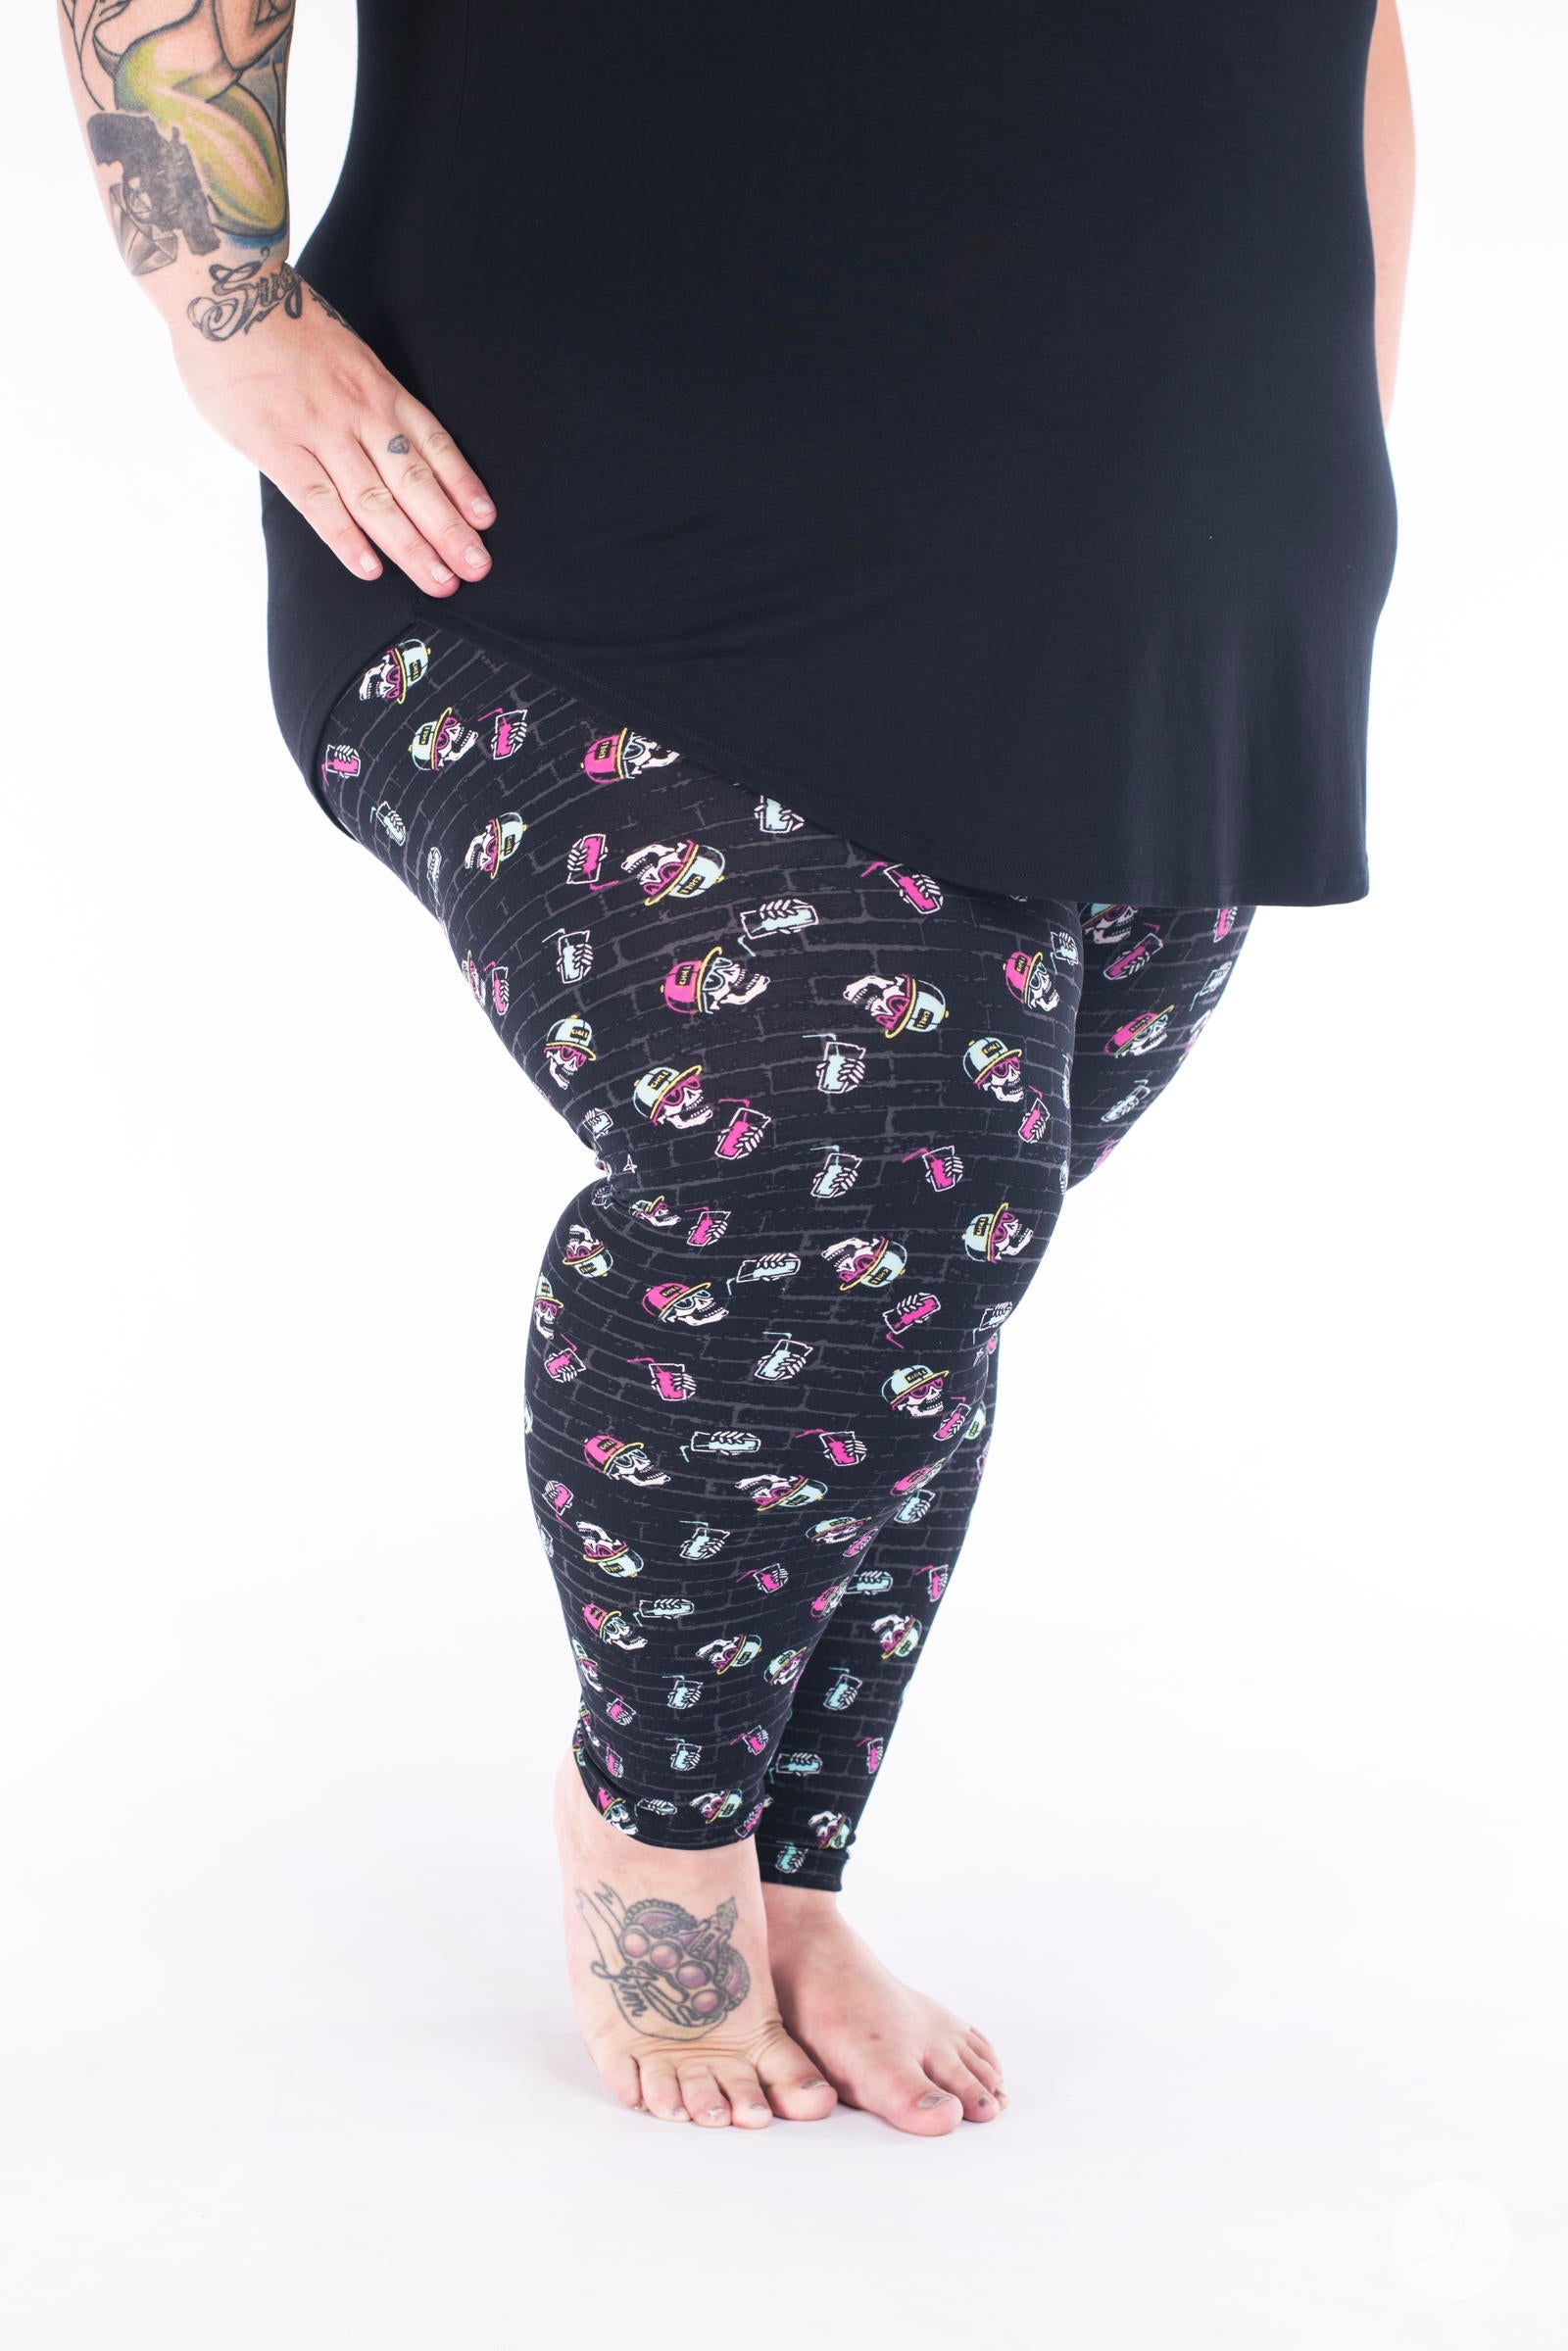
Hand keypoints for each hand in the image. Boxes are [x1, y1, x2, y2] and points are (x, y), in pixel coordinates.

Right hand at [171, 275, 494, 595]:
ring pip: (376, 499)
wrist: (227, 289)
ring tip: (439, 582)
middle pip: (415, 482)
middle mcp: (360, 413)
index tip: (485, 521)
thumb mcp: (344, 354)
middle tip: (476, 570)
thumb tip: (376, 446)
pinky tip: (370, 568)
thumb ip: (362, 400)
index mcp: (379, 389)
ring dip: (411, 546)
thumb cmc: (282, 327)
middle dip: (450, 531)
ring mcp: (320, 431)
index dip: (462, 485)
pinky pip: (318, 500)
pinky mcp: (276, 445)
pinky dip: (346, 537)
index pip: (434, 445)